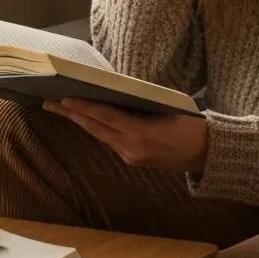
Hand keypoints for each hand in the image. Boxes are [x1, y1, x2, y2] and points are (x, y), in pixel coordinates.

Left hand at [43, 98, 207, 171]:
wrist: (209, 153)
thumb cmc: (191, 125)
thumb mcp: (165, 110)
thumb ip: (138, 106)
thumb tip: (112, 97)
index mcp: (140, 134)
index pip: (105, 117)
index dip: (83, 107)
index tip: (63, 98)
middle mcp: (131, 148)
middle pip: (95, 128)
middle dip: (71, 114)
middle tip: (49, 102)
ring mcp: (131, 156)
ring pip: (100, 136)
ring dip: (81, 121)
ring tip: (61, 108)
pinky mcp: (134, 160)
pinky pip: (110, 141)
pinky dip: (97, 128)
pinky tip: (87, 120)